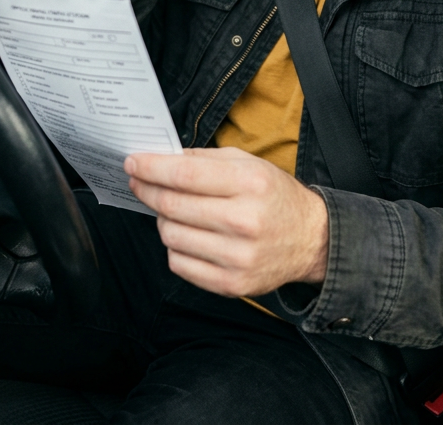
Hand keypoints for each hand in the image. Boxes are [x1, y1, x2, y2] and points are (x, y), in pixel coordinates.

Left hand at [124, 147, 328, 296]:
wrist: (310, 239)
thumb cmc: (273, 195)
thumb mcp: (247, 163)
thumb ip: (203, 159)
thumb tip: (159, 158)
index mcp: (250, 183)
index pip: (185, 175)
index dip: (151, 168)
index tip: (131, 162)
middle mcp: (245, 221)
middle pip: (173, 206)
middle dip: (147, 190)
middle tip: (138, 182)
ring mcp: (238, 257)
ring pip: (171, 236)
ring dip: (162, 219)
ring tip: (171, 210)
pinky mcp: (232, 284)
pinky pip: (179, 264)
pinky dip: (174, 247)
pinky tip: (187, 234)